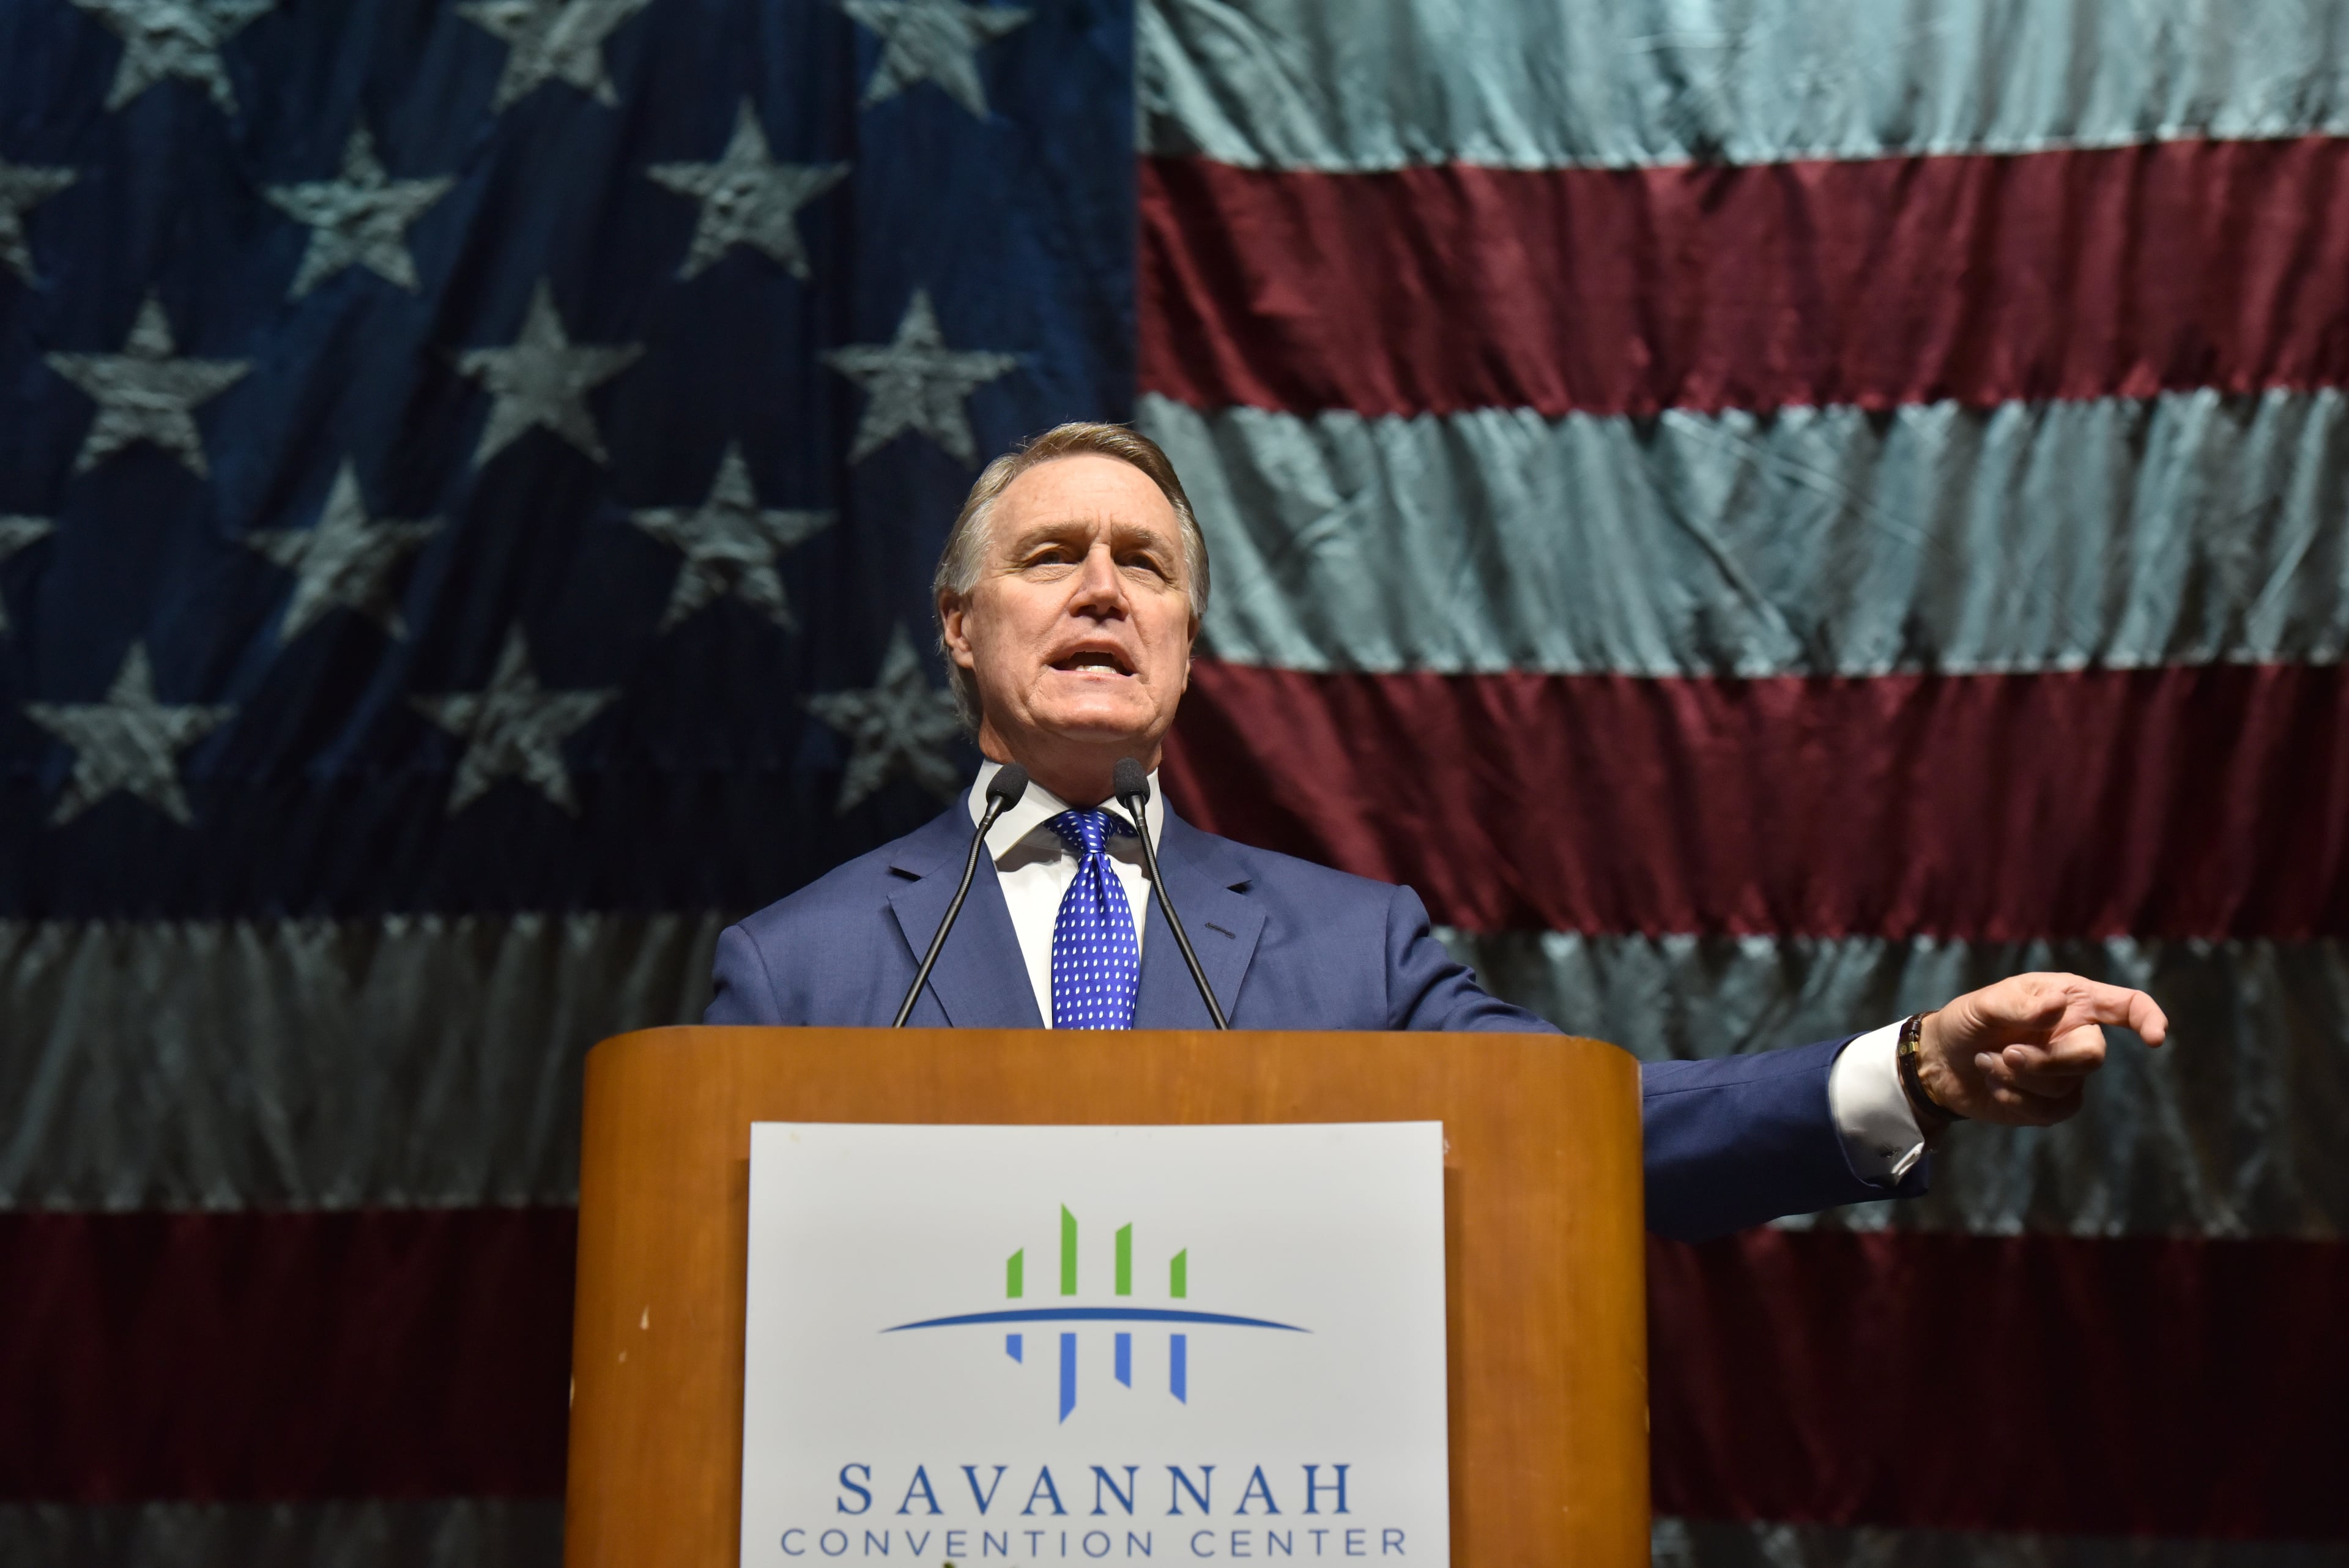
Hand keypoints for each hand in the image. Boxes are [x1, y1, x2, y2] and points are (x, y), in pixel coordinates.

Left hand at [1915, 973, 2169, 1126]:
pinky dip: (2015, 1099)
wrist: (1940, 1062)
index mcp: (2070, 1000)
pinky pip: (2051, 1110)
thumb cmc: (1966, 1022)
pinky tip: (1993, 1083)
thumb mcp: (1983, 1005)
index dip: (2148, 1018)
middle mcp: (2076, 1034)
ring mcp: (2068, 1071)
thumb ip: (2019, 1004)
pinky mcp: (2053, 1103)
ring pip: (2066, 1086)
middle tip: (2007, 1053)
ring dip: (2018, 1078)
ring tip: (1988, 1062)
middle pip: (2092, 1056)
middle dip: (2046, 1061)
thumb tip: (2057, 1004)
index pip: (2127, 1005)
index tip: (2155, 1037)